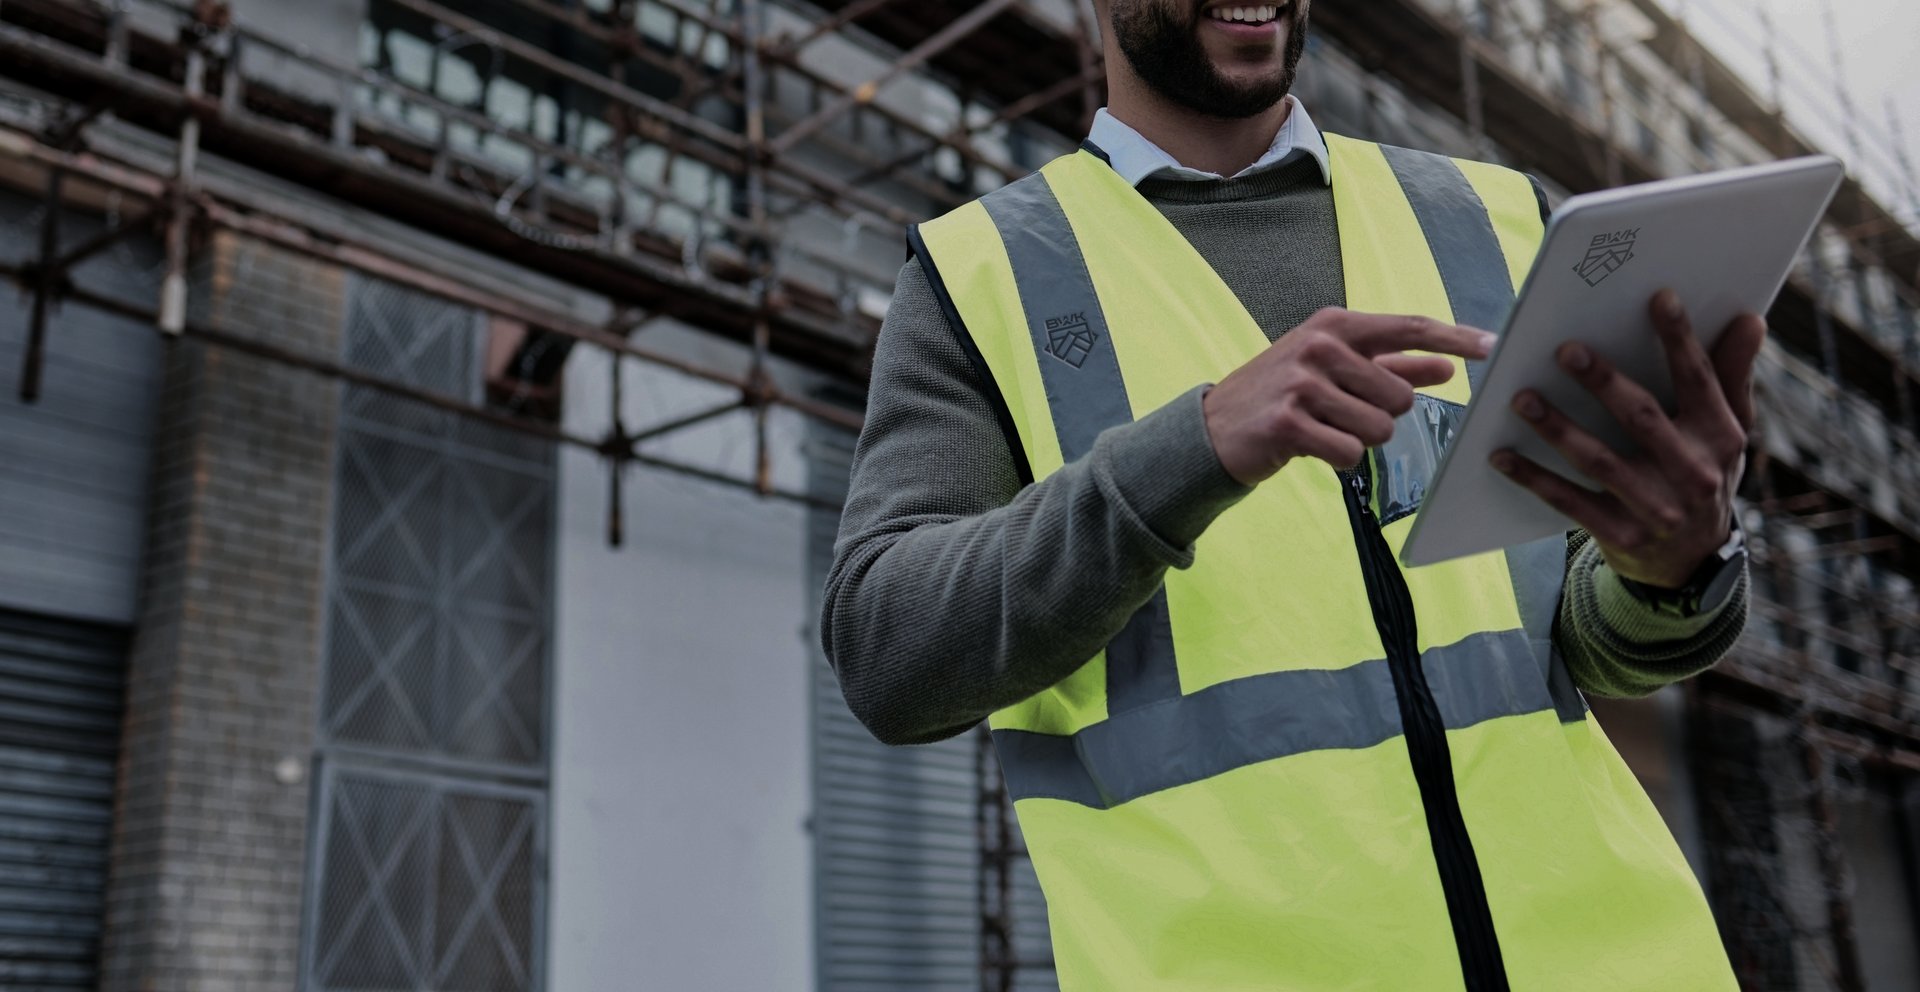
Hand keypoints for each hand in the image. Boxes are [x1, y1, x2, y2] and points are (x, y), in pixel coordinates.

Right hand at [1204, 307, 1496, 484]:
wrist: (1213, 429)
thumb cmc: (1281, 395)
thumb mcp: (1333, 370)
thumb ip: (1390, 366)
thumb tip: (1445, 368)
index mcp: (1334, 325)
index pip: (1409, 328)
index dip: (1454, 339)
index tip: (1493, 347)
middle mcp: (1319, 347)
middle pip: (1400, 394)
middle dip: (1382, 414)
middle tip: (1341, 414)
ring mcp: (1302, 384)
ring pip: (1379, 427)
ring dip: (1359, 439)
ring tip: (1324, 429)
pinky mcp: (1289, 424)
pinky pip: (1350, 453)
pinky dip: (1338, 458)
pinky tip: (1311, 447)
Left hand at [1491, 290, 1763, 588]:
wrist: (1691, 561)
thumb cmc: (1703, 473)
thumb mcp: (1727, 432)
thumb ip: (1732, 375)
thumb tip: (1750, 319)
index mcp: (1720, 438)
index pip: (1699, 380)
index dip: (1680, 339)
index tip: (1658, 298)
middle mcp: (1692, 473)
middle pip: (1642, 418)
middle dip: (1605, 382)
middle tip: (1566, 350)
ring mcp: (1655, 507)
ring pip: (1599, 461)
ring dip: (1558, 428)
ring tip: (1522, 398)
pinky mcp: (1619, 534)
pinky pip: (1568, 501)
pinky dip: (1533, 478)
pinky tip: (1501, 455)